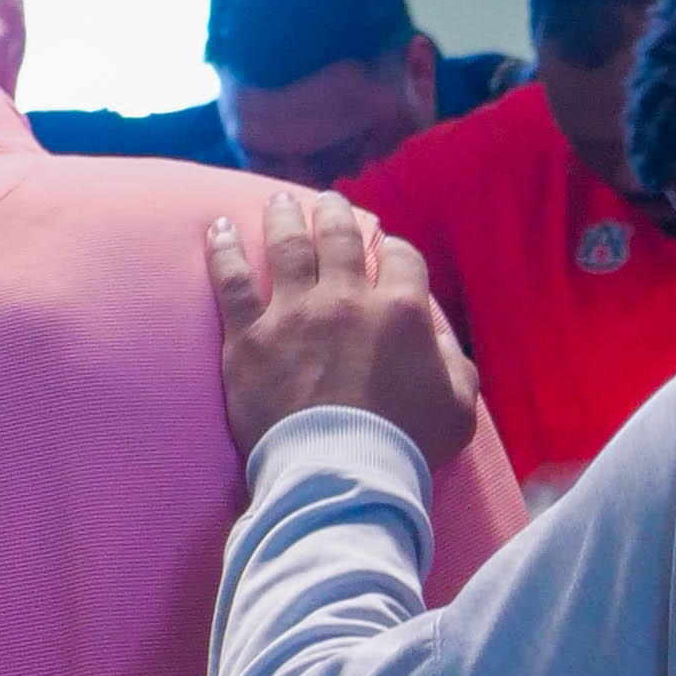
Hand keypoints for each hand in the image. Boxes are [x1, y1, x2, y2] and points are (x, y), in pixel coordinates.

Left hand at [206, 188, 478, 472]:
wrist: (340, 474)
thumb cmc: (404, 447)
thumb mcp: (458, 409)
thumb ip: (454, 365)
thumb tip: (435, 336)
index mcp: (401, 312)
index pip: (400, 256)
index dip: (393, 251)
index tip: (385, 253)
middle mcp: (348, 299)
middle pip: (340, 236)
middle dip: (336, 213)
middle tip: (327, 202)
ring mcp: (294, 313)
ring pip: (287, 244)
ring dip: (283, 216)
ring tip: (278, 201)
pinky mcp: (249, 336)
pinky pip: (231, 279)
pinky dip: (223, 248)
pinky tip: (217, 227)